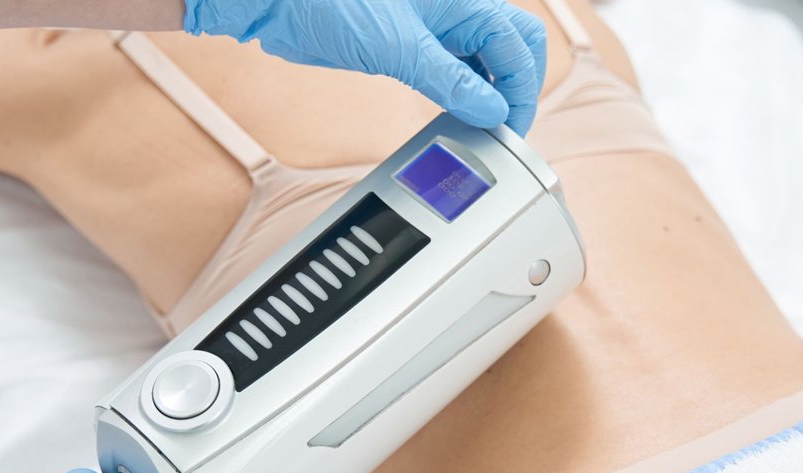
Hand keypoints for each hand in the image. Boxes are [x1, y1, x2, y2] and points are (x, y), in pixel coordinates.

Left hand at [187, 0, 546, 134]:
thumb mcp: (400, 49)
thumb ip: (452, 81)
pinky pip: (454, 68)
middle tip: (505, 128)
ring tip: (483, 129)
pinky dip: (464, 93)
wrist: (280, 3)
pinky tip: (458, 115)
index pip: (518, 45)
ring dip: (491, 92)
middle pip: (512, 46)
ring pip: (485, 58)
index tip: (509, 128)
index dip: (522, 89)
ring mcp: (434, 26)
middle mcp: (455, 10)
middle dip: (518, 87)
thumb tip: (492, 110)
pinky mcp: (410, 44)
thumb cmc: (331, 3)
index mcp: (464, 0)